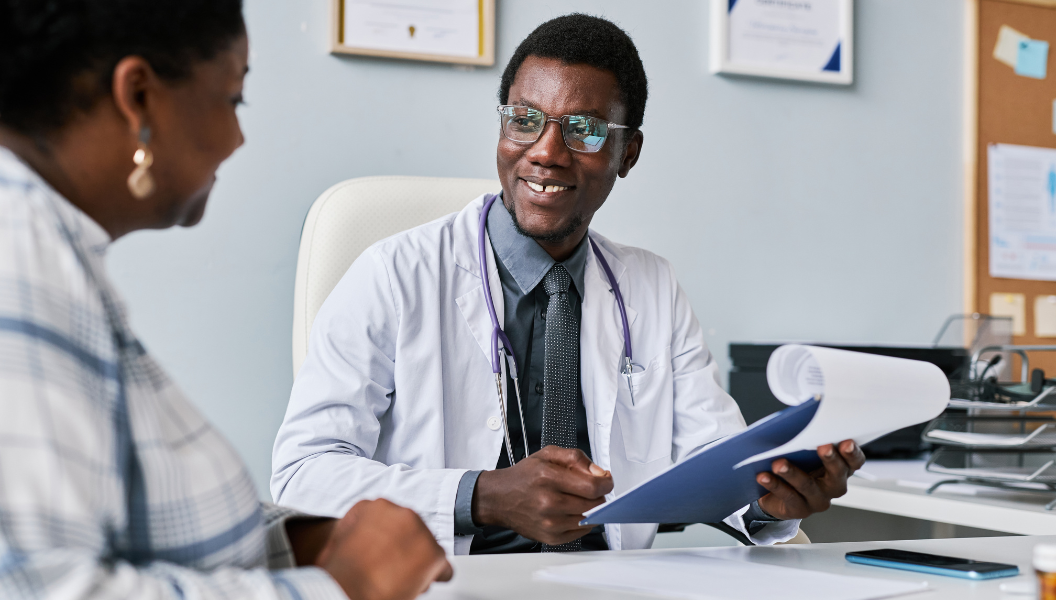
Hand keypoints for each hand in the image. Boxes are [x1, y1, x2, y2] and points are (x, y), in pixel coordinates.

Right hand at [313, 499, 452, 599]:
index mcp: (377, 506)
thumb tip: (367, 539)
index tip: (383, 553)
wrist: (344, 587)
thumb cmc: (339, 571)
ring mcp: (421, 532)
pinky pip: (444, 568)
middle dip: (406, 550)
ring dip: (418, 564)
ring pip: (428, 549)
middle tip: (391, 570)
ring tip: (398, 580)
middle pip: (414, 533)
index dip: (389, 542)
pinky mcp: (434, 554)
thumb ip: (360, 528)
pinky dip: (434, 578)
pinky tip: (417, 585)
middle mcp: (402, 513)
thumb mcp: (342, 536)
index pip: (394, 522)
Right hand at [473, 445, 612, 544]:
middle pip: (594, 504)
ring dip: (590, 509)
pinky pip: (581, 532)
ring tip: (576, 499)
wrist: (499, 498)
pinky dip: (582, 521)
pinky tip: (570, 511)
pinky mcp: (550, 537)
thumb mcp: (548, 454)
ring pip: (589, 519)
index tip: (606, 481)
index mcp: (548, 478)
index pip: (592, 487)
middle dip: (598, 495)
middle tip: (589, 489)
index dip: (606, 483)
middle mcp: (548, 502)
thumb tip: (599, 473)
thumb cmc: (524, 476)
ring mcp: (549, 523)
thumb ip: (577, 458)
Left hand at [756, 439, 865, 520]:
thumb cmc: (796, 464)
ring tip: (778, 464)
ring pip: (808, 486)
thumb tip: (797, 423)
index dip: (853, 453)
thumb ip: (807, 440)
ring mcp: (818, 500)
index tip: (846, 442)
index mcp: (841, 468)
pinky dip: (774, 485)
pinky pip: (788, 497)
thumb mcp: (804, 451)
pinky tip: (763, 476)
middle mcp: (833, 486)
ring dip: (793, 473)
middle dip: (831, 460)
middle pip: (837, 475)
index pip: (854, 461)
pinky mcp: (800, 510)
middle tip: (823, 447)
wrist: (777, 494)